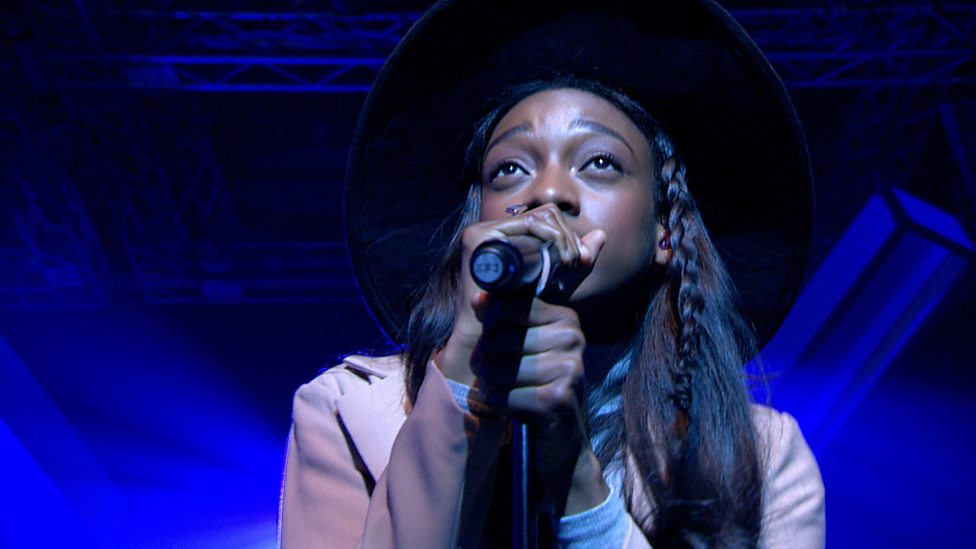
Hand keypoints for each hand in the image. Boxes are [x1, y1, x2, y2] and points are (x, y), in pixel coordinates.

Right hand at [434, 203, 605, 386]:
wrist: (489, 338)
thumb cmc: (521, 316)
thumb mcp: (555, 284)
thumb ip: (576, 263)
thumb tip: (601, 234)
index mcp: (507, 237)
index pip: (546, 219)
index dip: (569, 235)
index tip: (581, 260)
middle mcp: (493, 231)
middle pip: (545, 214)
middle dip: (569, 236)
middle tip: (578, 263)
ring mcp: (484, 232)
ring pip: (541, 217)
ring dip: (564, 238)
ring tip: (571, 265)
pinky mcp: (481, 238)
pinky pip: (530, 224)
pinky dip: (554, 238)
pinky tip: (563, 260)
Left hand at [472, 292, 609, 515]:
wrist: (564, 445)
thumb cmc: (537, 390)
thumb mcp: (522, 350)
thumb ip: (500, 320)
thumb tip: (478, 298)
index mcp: (567, 319)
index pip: (509, 307)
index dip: (489, 326)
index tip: (492, 343)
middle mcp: (573, 339)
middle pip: (499, 338)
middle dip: (485, 360)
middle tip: (492, 373)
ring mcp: (570, 369)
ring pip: (499, 368)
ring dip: (491, 384)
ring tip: (503, 391)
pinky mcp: (558, 398)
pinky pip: (504, 394)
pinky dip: (498, 403)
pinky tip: (509, 407)